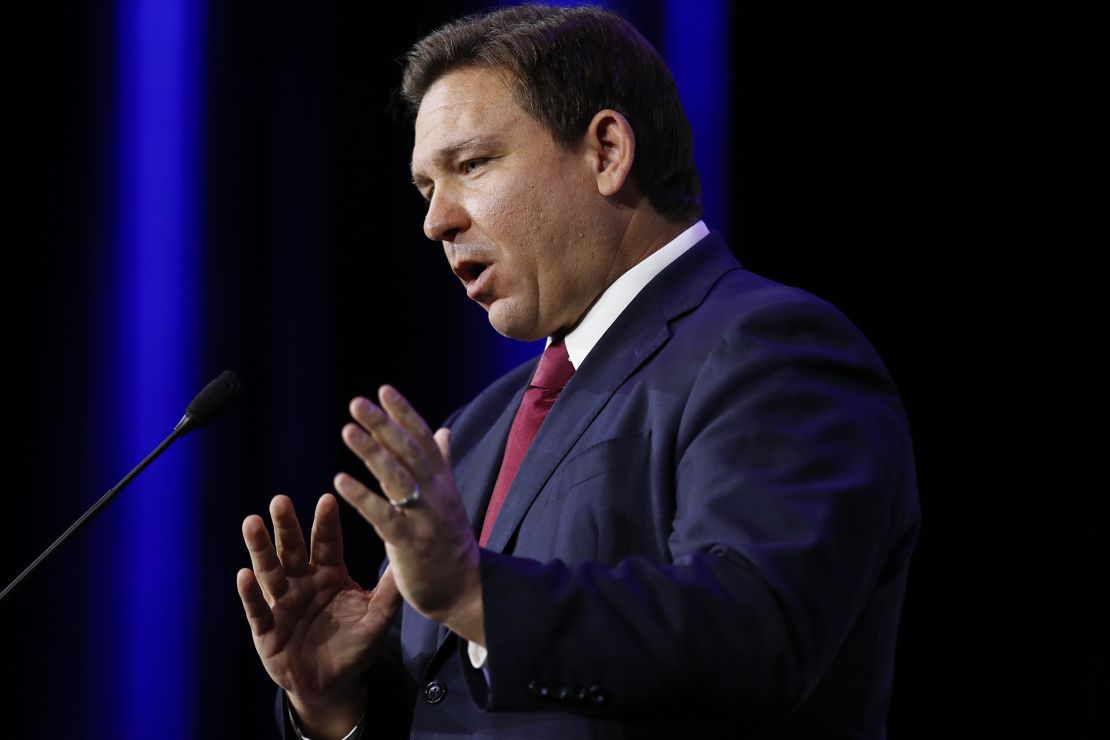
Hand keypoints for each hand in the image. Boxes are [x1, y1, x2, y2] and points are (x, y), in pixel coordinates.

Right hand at [237, 493, 400, 736]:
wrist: (332, 685)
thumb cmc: (356, 647)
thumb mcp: (377, 618)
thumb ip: (390, 589)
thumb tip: (411, 555)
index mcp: (330, 574)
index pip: (327, 543)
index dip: (326, 522)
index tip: (327, 498)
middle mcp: (303, 582)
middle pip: (293, 548)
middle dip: (286, 525)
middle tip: (280, 500)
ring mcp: (282, 603)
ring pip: (270, 571)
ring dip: (260, 549)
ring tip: (251, 522)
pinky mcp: (266, 629)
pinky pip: (258, 609)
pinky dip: (251, 593)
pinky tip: (244, 575)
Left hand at [333, 385, 483, 644]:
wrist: (466, 589)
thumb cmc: (450, 544)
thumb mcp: (449, 498)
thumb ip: (443, 463)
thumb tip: (444, 430)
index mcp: (443, 482)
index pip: (424, 439)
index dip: (405, 413)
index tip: (384, 389)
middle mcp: (437, 493)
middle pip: (409, 451)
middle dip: (383, 424)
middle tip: (357, 403)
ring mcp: (425, 517)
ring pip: (398, 476)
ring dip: (371, 451)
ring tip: (347, 430)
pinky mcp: (411, 542)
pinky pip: (384, 515)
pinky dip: (362, 496)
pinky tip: (340, 480)